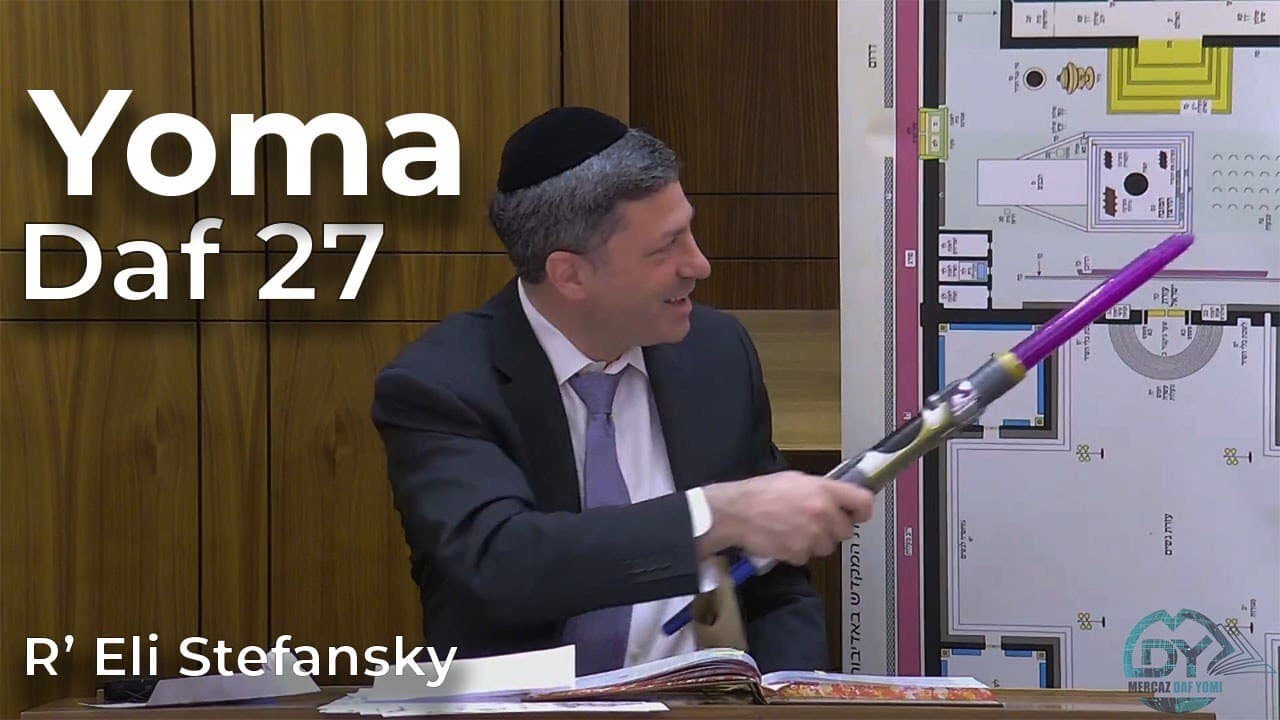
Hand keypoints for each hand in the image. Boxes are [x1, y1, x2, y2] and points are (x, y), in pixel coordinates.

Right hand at [697, 471, 874, 564]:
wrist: (737, 512)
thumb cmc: (763, 492)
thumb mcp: (795, 479)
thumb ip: (821, 489)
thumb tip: (837, 498)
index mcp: (824, 491)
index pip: (863, 502)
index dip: (862, 510)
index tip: (857, 514)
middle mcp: (823, 514)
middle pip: (846, 531)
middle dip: (833, 528)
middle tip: (815, 521)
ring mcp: (812, 536)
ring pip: (828, 547)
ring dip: (816, 541)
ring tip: (795, 529)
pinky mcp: (799, 554)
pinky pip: (808, 556)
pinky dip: (798, 551)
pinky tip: (784, 538)